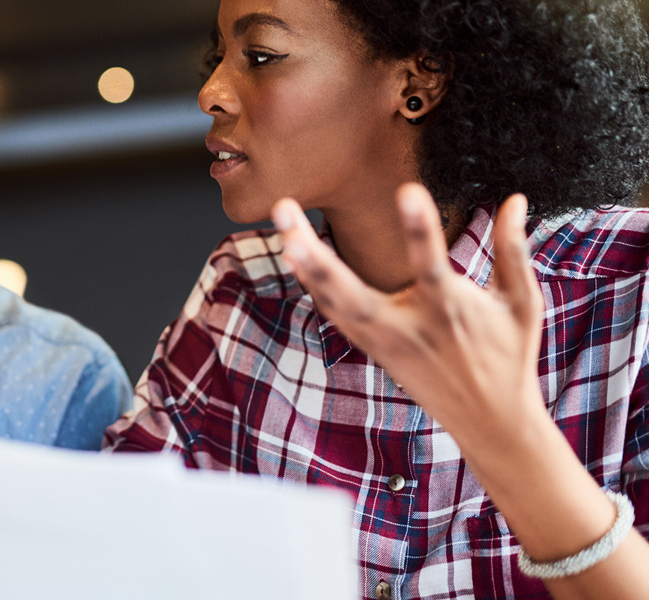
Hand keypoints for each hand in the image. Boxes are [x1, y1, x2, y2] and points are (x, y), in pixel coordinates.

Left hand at [271, 183, 544, 446]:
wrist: (489, 420)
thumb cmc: (509, 354)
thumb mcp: (522, 303)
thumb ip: (513, 250)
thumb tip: (516, 198)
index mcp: (450, 310)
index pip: (432, 264)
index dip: (420, 228)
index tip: (407, 189)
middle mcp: (408, 328)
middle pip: (351, 291)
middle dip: (315, 254)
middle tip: (285, 210)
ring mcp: (383, 342)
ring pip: (333, 302)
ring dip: (305, 264)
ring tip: (282, 223)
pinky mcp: (371, 349)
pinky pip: (335, 314)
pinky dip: (313, 286)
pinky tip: (294, 252)